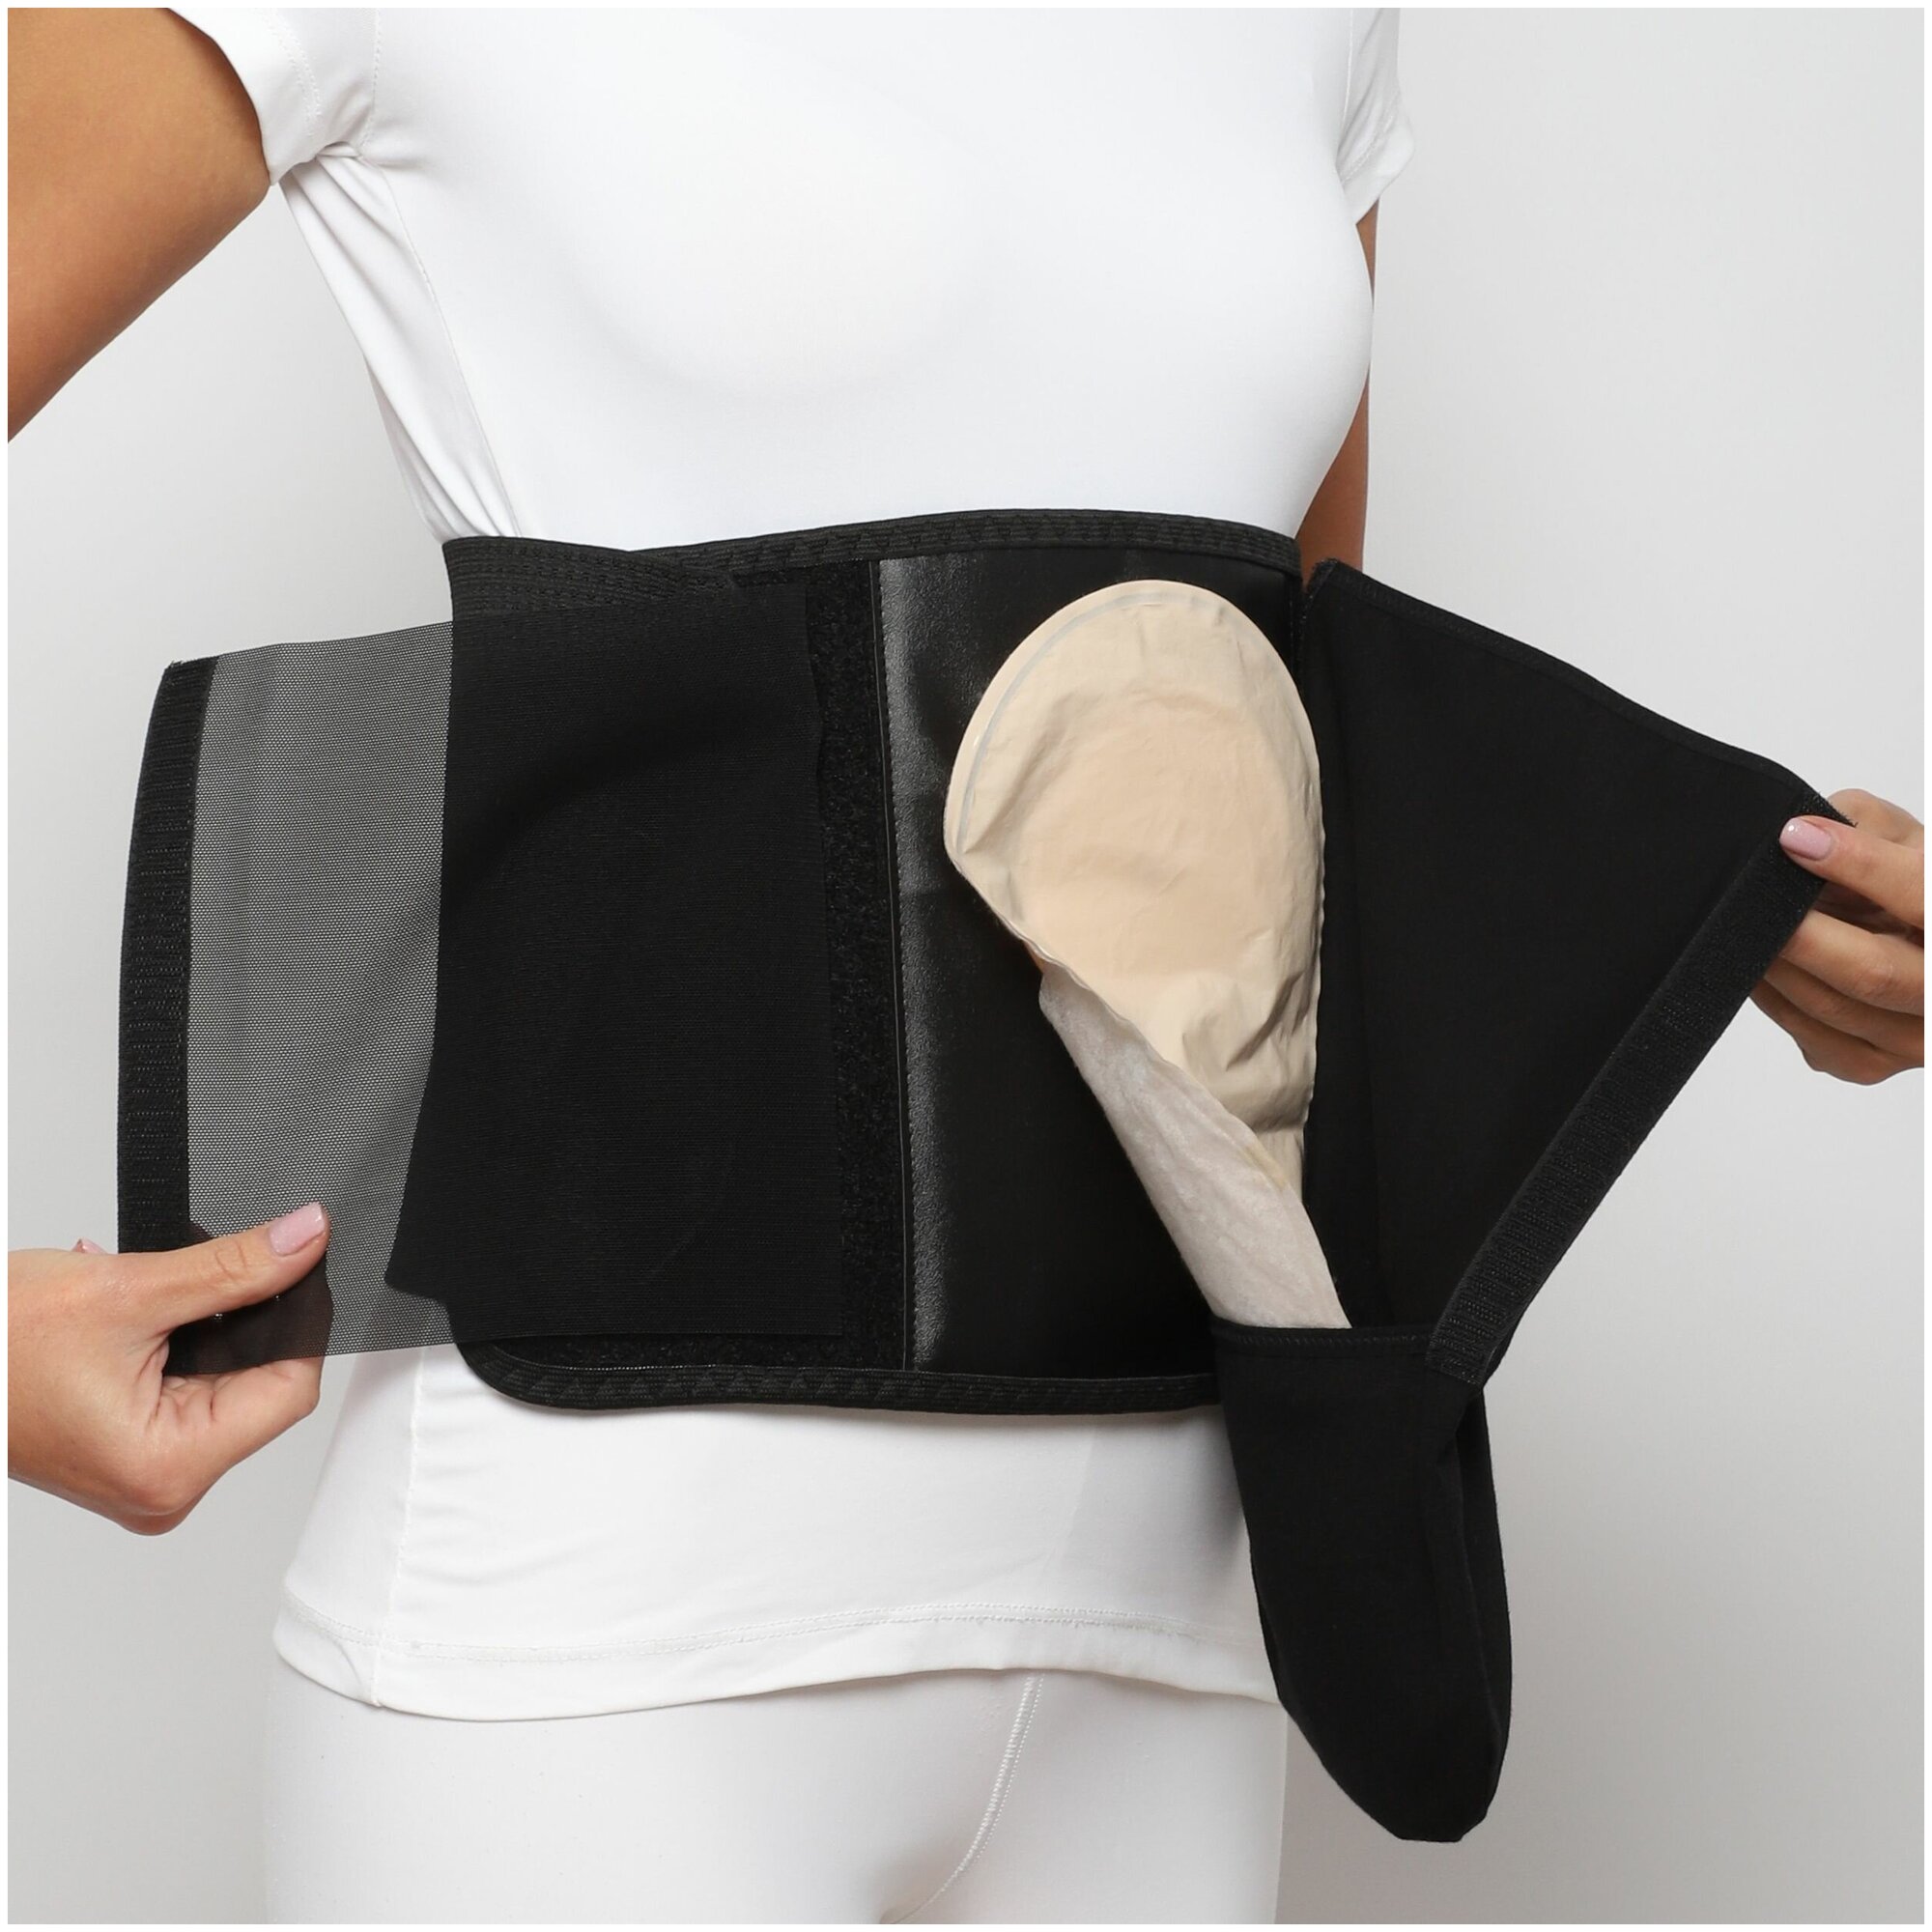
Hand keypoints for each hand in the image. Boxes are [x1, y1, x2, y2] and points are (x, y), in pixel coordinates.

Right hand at [8, 1206, 328, 1532]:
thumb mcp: (130, 1291)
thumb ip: (235, 1267)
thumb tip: (306, 1237)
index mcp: (170, 1468)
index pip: (290, 1390)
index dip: (301, 1318)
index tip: (303, 1261)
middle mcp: (161, 1487)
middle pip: (259, 1387)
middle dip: (244, 1317)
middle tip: (220, 1261)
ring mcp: (143, 1473)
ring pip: (221, 1381)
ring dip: (203, 1323)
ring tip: (156, 1287)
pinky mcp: (126, 1451)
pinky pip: (183, 1389)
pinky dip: (175, 1340)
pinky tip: (142, 1309)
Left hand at [1752, 789, 1923, 1083]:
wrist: (1921, 945)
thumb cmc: (1913, 887)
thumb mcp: (1907, 839)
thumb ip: (1866, 826)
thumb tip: (1804, 834)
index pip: (1920, 894)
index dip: (1859, 864)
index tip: (1796, 838)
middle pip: (1871, 972)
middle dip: (1801, 934)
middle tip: (1752, 900)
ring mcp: (1918, 1039)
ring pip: (1833, 1007)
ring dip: (1779, 965)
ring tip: (1749, 926)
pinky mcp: (1874, 1065)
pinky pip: (1812, 1036)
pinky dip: (1776, 997)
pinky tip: (1762, 965)